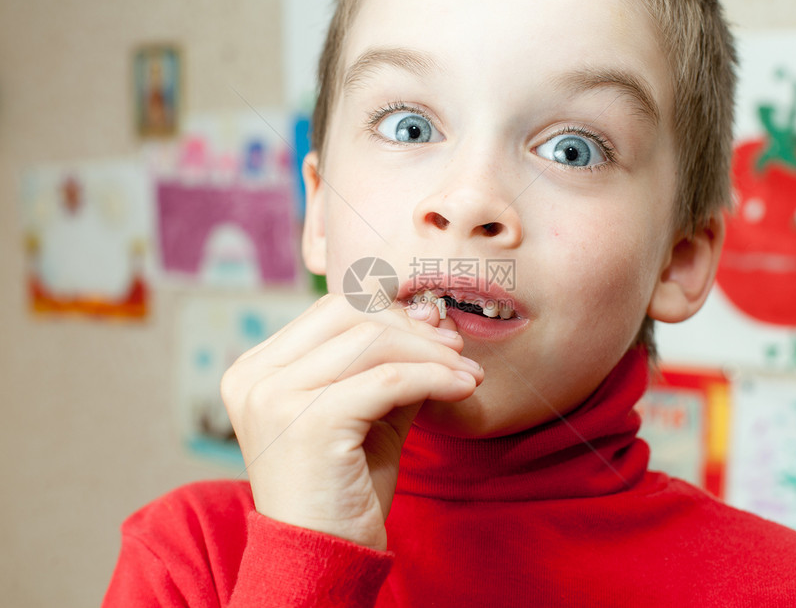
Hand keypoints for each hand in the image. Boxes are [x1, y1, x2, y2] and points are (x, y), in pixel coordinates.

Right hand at [220, 294, 482, 550]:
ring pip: (372, 342)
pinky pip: (389, 380)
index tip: (436, 332)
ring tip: (466, 374)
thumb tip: (429, 318)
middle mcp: (254, 376)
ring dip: (431, 353)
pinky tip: (462, 389)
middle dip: (412, 328)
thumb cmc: (343, 489)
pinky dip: (434, 378)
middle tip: (456, 350)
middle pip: (349, 315)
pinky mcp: (307, 422)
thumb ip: (389, 364)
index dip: (391, 313)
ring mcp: (274, 396)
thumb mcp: (366, 412)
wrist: (323, 558)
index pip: (331, 311)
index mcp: (257, 368)